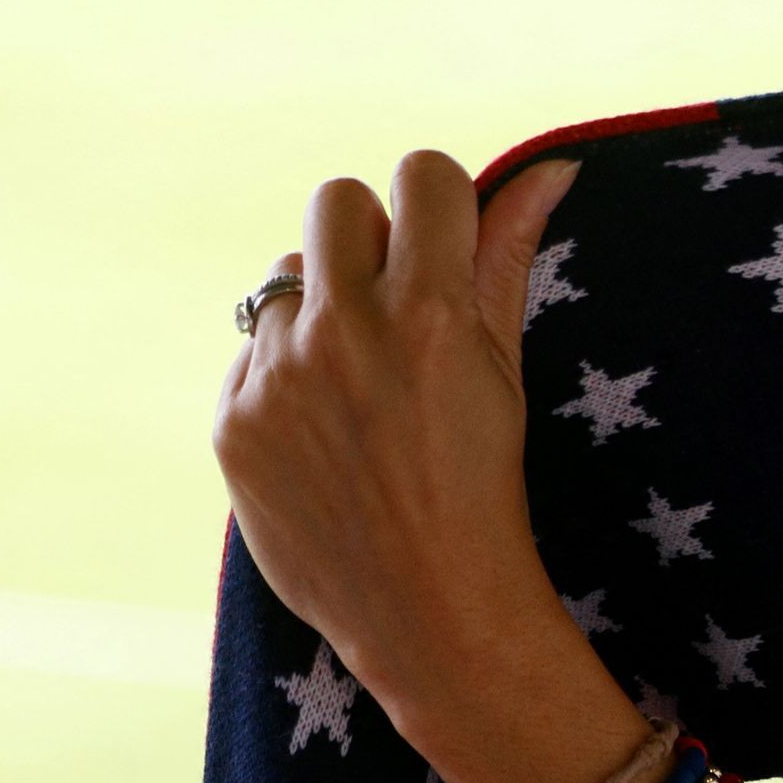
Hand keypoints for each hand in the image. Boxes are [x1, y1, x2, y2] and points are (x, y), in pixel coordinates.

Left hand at [216, 151, 636, 782]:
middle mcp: (343, 334)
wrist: (432, 614)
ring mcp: (278, 378)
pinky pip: (251, 352)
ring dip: (318, 308)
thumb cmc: (487, 490)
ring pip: (283, 276)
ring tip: (357, 382)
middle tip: (395, 308)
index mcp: (428, 314)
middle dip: (369, 240)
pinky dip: (284, 377)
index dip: (439, 204)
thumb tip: (549, 168)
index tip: (446, 248)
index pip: (422, 174)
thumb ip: (507, 260)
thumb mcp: (506, 372)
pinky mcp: (233, 421)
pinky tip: (325, 434)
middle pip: (337, 200)